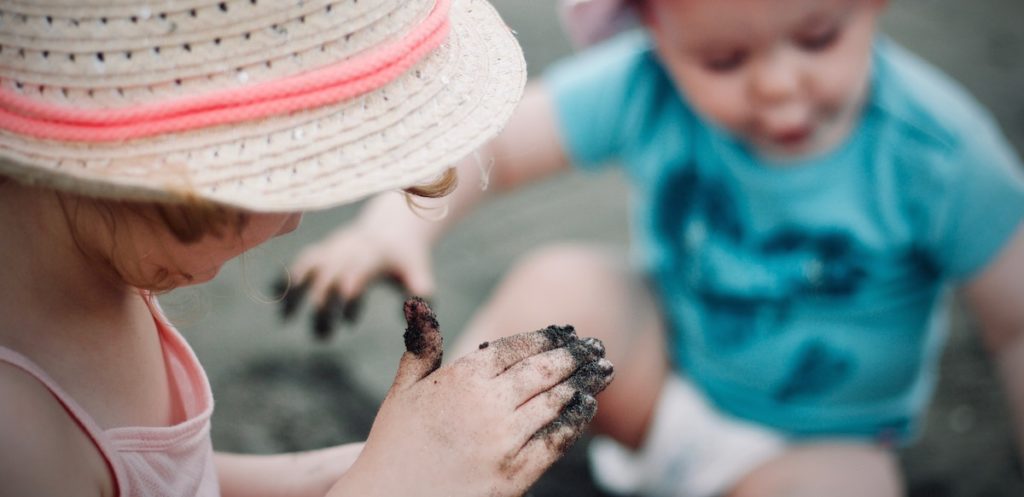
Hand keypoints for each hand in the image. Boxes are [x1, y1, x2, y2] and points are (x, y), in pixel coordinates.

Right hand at [275, 209, 435, 338]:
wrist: (392, 227)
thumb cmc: (406, 257)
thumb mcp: (418, 270)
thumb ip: (420, 290)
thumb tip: (419, 312)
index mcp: (372, 256)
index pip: (355, 276)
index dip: (349, 298)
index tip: (349, 322)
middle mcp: (348, 250)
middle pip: (328, 277)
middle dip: (322, 308)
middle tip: (323, 338)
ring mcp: (332, 248)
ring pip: (307, 267)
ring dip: (295, 291)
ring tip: (286, 319)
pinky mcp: (322, 250)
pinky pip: (300, 262)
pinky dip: (287, 276)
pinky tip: (276, 295)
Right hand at [330, 297, 613, 496]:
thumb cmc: (394, 446)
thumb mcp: (401, 392)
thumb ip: (421, 347)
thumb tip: (418, 302)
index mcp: (461, 378)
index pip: (516, 347)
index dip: (545, 338)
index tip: (566, 332)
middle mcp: (487, 404)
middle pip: (544, 370)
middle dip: (574, 356)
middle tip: (596, 346)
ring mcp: (505, 440)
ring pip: (557, 401)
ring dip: (585, 383)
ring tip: (604, 370)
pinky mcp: (517, 474)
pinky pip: (556, 440)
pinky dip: (576, 420)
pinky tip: (588, 406)